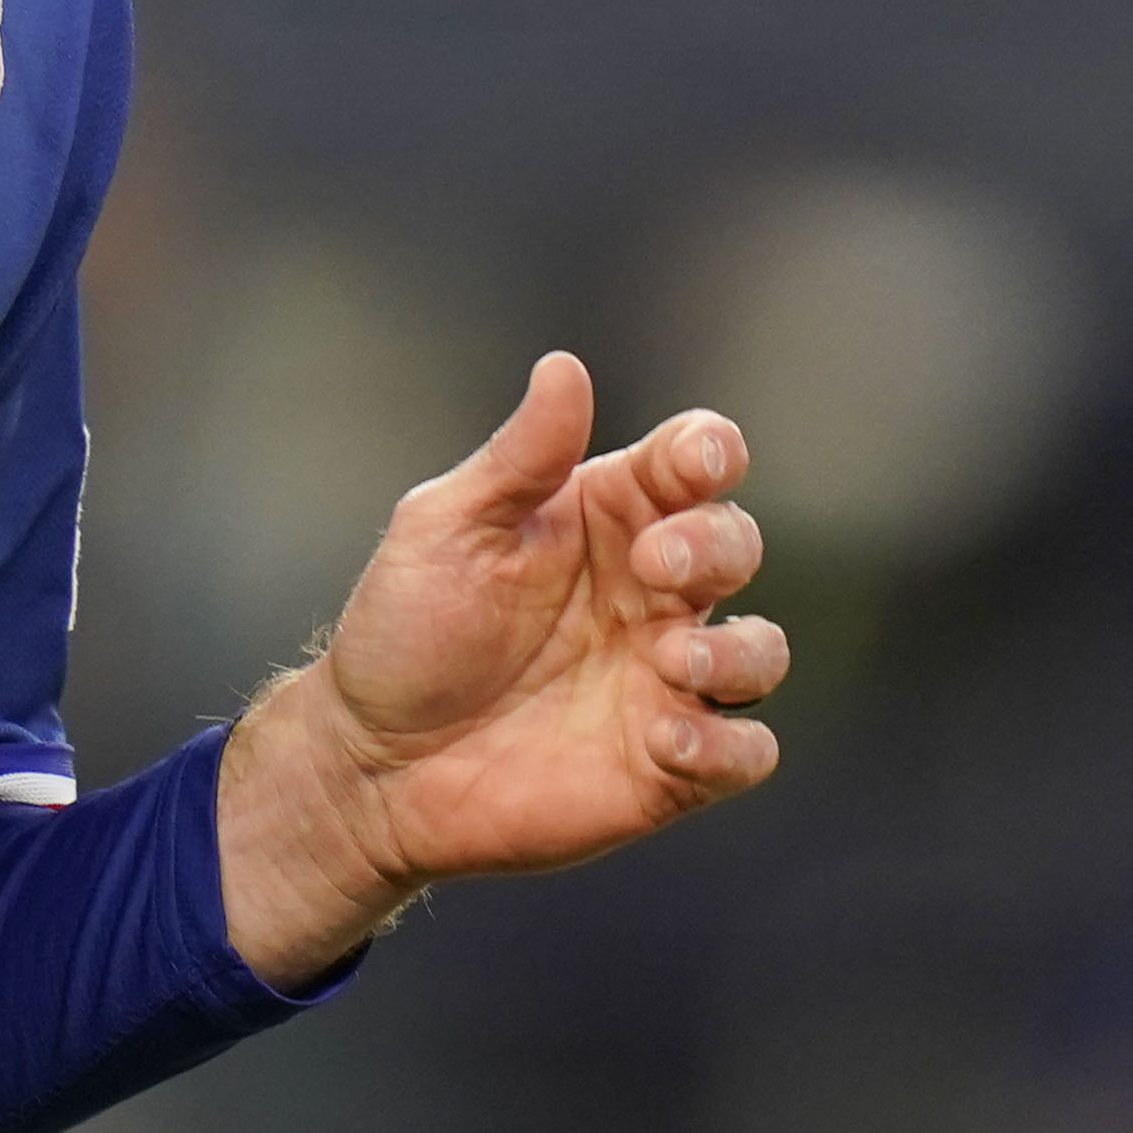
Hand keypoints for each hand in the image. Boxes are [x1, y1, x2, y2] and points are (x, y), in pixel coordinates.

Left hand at [216, 352, 783, 987]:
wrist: (371, 760)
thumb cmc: (406, 629)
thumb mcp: (446, 528)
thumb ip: (518, 458)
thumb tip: (565, 366)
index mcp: (605, 519)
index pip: (692, 464)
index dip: (710, 452)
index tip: (694, 460)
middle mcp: (648, 594)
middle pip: (736, 544)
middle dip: (718, 544)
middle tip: (653, 564)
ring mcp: (663, 680)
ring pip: (761, 651)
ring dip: (738, 652)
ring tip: (670, 660)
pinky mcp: (667, 767)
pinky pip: (745, 751)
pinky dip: (728, 744)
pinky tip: (665, 735)